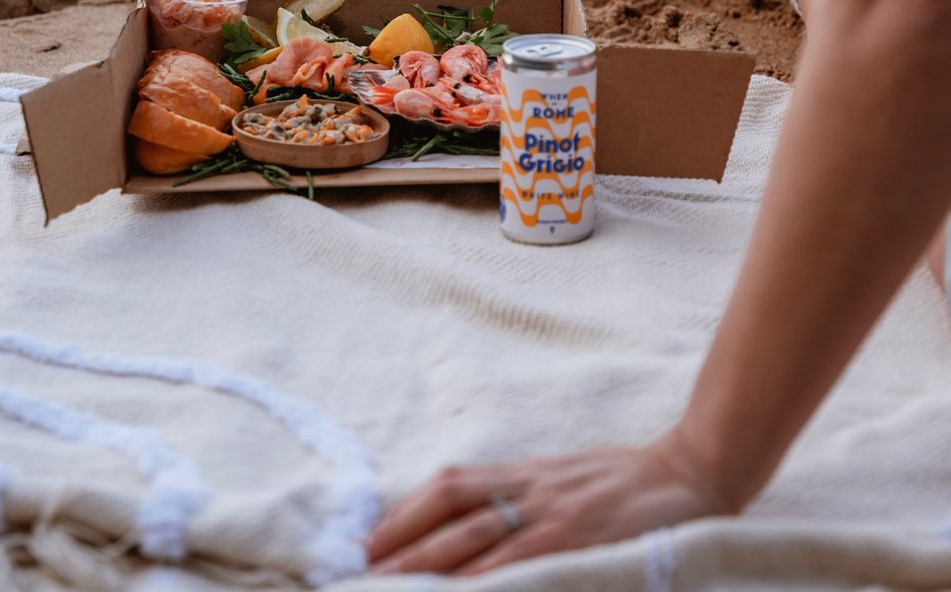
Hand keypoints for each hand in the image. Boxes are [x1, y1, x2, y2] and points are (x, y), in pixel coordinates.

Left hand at [366, 437, 728, 576]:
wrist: (691, 472)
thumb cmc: (626, 484)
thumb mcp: (567, 482)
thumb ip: (526, 500)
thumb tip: (477, 528)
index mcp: (524, 474)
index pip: (450, 487)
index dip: (407, 511)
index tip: (371, 538)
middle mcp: (530, 487)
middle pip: (450, 504)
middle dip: (402, 537)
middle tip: (361, 565)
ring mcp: (555, 511)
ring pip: (477, 531)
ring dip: (429, 558)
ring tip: (392, 582)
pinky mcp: (582, 536)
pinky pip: (524, 557)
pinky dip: (489, 574)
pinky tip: (462, 590)